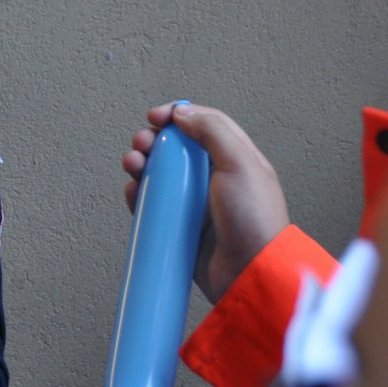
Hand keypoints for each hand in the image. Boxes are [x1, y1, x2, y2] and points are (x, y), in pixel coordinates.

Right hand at [121, 101, 289, 303]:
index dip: (177, 115)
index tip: (157, 117)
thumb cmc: (254, 221)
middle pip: (175, 148)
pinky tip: (133, 192)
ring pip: (160, 175)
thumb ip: (213, 131)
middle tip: (142, 144)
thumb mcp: (240, 164)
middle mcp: (213, 178)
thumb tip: (183, 113)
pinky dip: (139, 196)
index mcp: (233, 159)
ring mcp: (195, 204)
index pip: (202, 124)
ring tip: (133, 165)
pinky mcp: (180, 227)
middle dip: (153, 140)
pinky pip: (153, 206)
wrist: (249, 273)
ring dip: (141, 164)